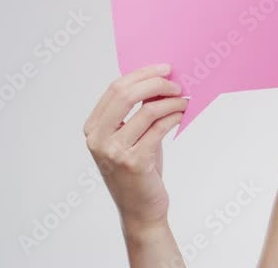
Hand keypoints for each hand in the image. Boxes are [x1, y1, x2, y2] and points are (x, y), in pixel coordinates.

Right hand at [83, 63, 188, 228]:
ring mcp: (114, 151)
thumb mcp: (130, 137)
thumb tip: (159, 80)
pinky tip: (182, 114)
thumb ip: (136, 111)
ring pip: (147, 110)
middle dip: (155, 83)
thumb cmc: (138, 169)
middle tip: (176, 83)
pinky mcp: (134, 162)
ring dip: (171, 101)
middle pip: (126, 94)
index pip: (115, 88)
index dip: (142, 74)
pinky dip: (174, 116)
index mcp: (93, 128)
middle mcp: (98, 139)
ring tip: (184, 100)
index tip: (164, 68)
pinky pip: (159, 128)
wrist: (139, 209)